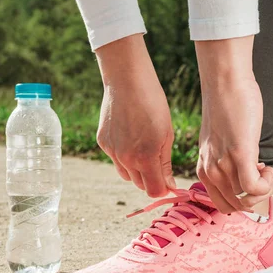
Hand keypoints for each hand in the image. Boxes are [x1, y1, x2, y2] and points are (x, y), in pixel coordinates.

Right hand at [95, 35, 175, 197]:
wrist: (127, 81)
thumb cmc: (154, 104)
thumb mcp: (167, 135)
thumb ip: (165, 164)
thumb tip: (169, 186)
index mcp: (145, 158)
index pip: (154, 191)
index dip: (164, 189)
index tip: (170, 183)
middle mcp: (126, 159)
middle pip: (140, 185)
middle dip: (151, 179)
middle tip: (160, 164)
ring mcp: (112, 151)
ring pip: (126, 174)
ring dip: (137, 170)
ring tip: (145, 150)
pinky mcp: (103, 142)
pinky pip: (116, 159)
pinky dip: (124, 156)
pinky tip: (131, 137)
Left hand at [195, 37, 272, 212]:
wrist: (225, 83)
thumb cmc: (226, 108)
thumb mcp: (219, 143)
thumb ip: (225, 161)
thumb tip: (245, 172)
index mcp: (204, 171)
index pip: (223, 206)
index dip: (243, 199)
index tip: (251, 179)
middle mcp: (210, 172)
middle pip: (236, 207)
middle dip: (255, 198)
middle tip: (262, 174)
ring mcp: (224, 165)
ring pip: (246, 201)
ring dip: (262, 189)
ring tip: (264, 167)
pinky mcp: (239, 155)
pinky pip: (253, 188)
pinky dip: (265, 185)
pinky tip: (267, 167)